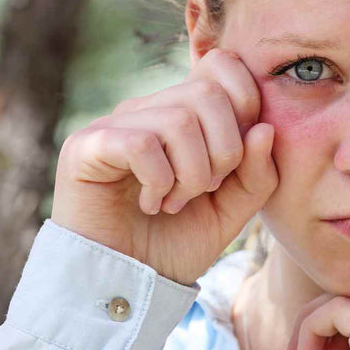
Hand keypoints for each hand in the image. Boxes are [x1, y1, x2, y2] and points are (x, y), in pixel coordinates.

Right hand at [50, 48, 278, 284]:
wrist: (130, 284)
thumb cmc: (180, 240)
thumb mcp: (235, 208)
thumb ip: (258, 171)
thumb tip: (263, 129)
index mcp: (187, 111)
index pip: (224, 65)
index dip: (246, 104)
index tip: (237, 159)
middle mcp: (150, 108)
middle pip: (208, 92)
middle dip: (224, 150)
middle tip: (205, 188)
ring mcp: (115, 123)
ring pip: (179, 119)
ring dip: (191, 173)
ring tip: (176, 201)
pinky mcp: (86, 146)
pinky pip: (141, 142)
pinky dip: (160, 179)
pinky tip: (152, 202)